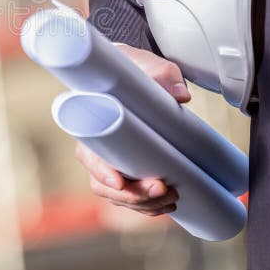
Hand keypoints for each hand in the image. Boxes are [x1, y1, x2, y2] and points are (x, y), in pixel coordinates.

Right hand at [75, 44, 189, 215]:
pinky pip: (130, 196)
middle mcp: (96, 145)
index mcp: (92, 120)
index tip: (120, 181)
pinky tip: (167, 204)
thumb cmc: (131, 67)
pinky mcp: (126, 166)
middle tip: (162, 189)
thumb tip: (180, 97)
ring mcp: (110, 159)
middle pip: (105, 184)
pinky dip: (147, 205)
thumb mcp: (147, 64)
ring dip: (144, 204)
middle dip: (134, 194)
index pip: (88, 154)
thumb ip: (163, 75)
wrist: (130, 71)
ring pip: (118, 195)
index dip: (102, 171)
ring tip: (172, 198)